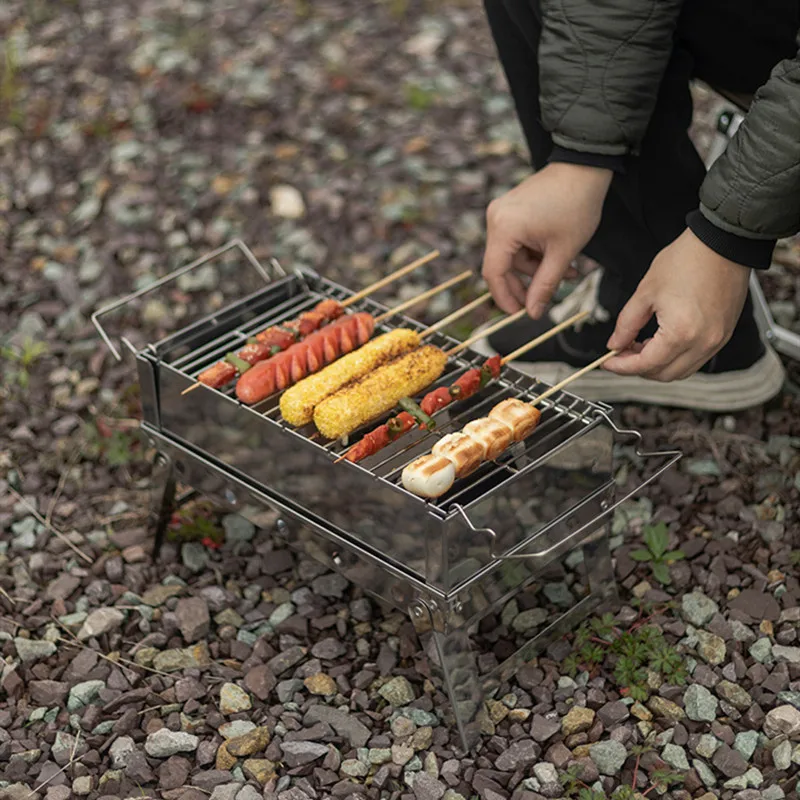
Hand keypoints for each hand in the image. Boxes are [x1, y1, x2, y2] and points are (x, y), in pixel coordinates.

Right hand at [482, 163, 611, 317]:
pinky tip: (556, 258)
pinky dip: (533, 252)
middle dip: (523, 285)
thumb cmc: (576, 205)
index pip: (494, 274)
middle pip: (501, 265)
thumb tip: (533, 313)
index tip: (519, 314)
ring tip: (565, 274)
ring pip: (511, 254)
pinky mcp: (511, 209)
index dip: (505, 297)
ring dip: (534, 268)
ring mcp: (501, 212)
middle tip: (540, 302)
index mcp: (504, 228)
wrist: (584, 166)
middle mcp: (495, 219)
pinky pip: (516, 240)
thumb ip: (545, 286)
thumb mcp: (563, 252)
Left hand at [605, 229, 750, 379]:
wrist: (723, 243)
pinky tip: (662, 341)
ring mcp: (717, 341)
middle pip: (664, 375)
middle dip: (638, 368)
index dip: (621, 366)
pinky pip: (696, 359)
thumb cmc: (687, 260)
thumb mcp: (645, 292)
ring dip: (658, 365)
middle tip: (622, 352)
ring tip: (641, 345)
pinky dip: (676, 357)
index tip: (607, 362)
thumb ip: (627, 324)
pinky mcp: (724, 335)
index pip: (645, 365)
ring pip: (681, 371)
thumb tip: (615, 345)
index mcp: (681, 333)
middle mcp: (703, 343)